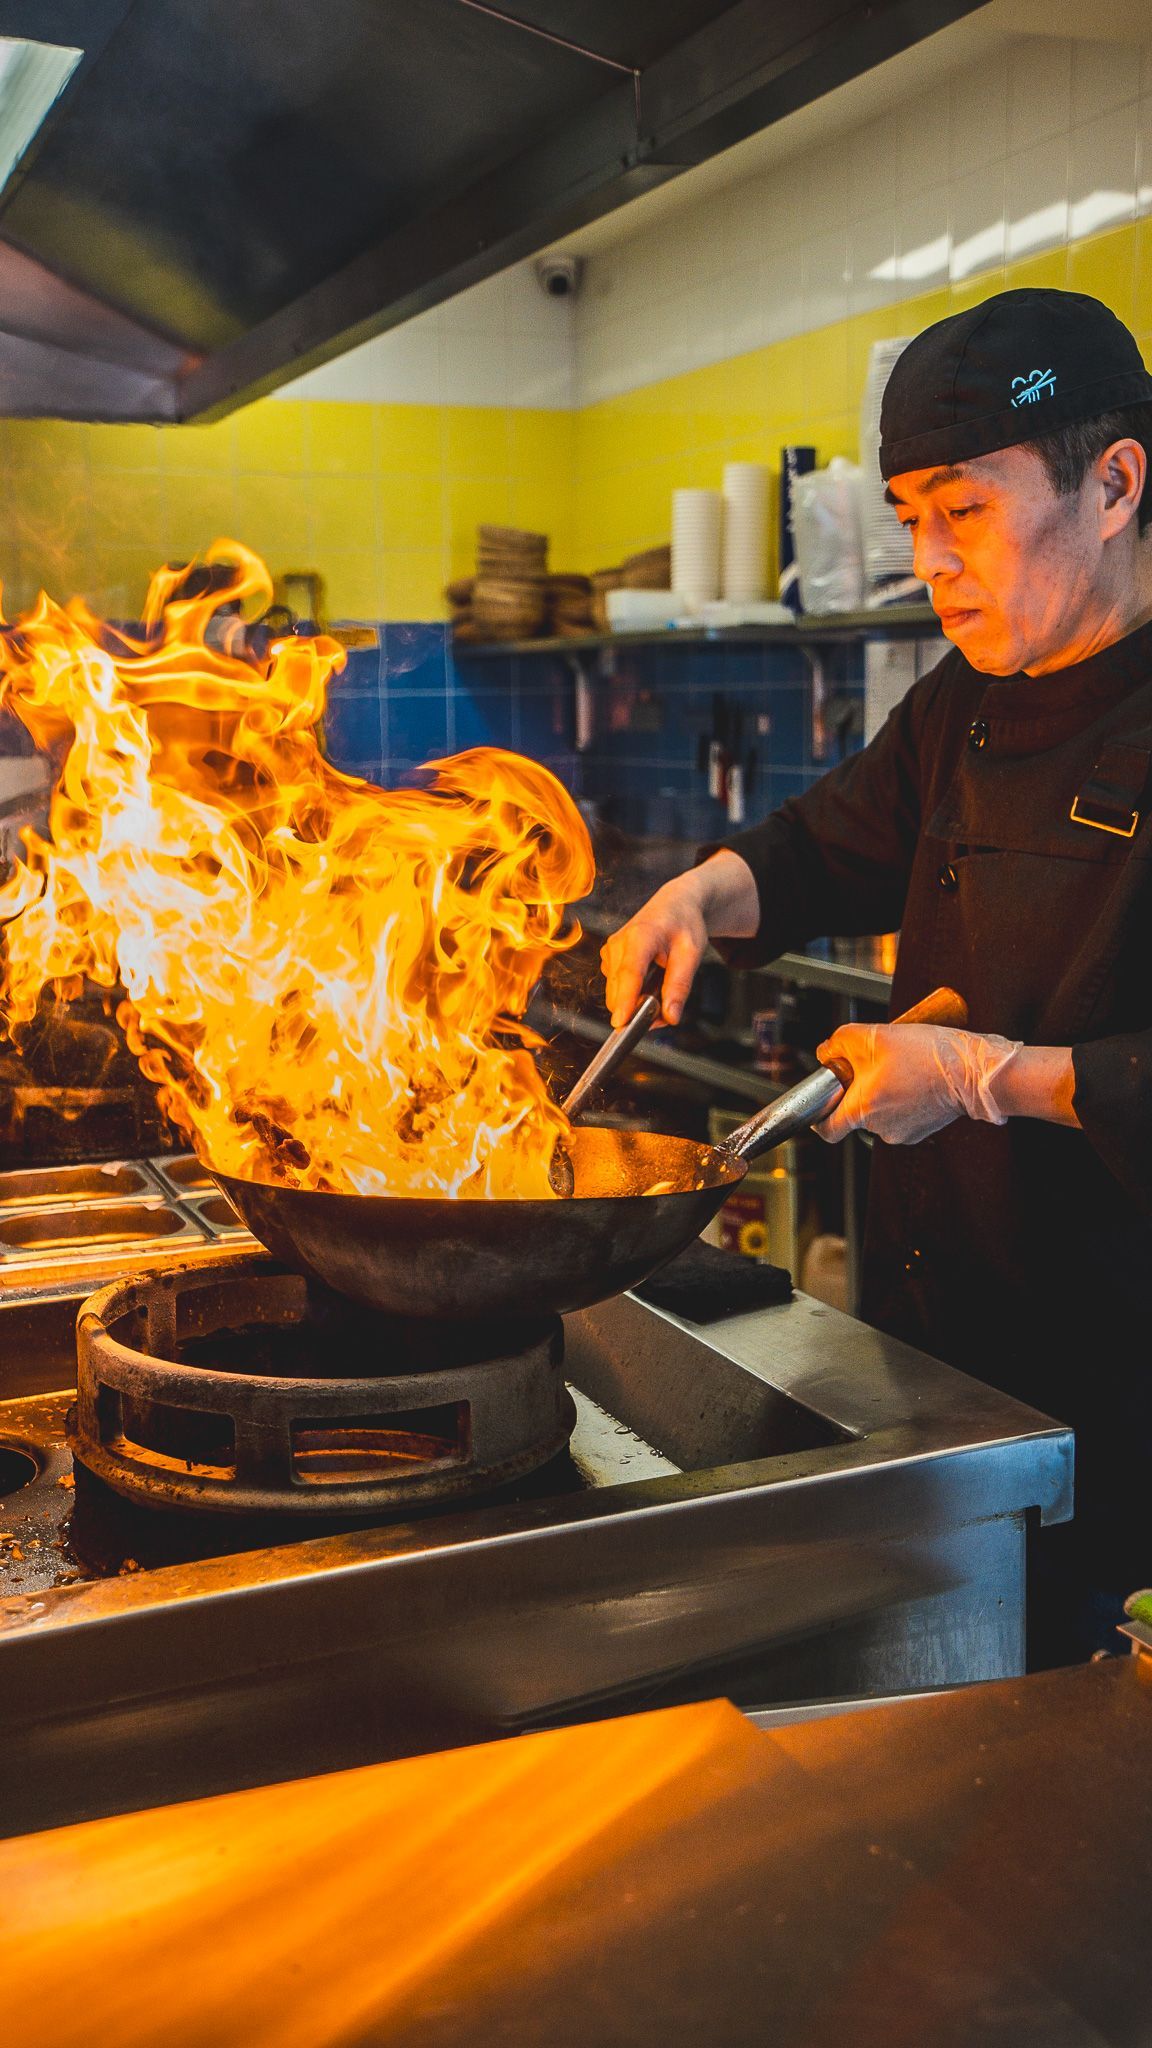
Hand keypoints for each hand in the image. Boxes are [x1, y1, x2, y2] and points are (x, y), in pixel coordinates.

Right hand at [600, 850, 758, 1027]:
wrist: (674, 904)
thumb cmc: (684, 924)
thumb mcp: (692, 953)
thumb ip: (680, 986)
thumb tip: (670, 1017)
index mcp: (640, 936)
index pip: (629, 973)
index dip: (625, 1000)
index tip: (622, 1023)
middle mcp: (618, 943)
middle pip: (619, 990)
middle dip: (639, 1009)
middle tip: (668, 1010)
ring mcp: (610, 951)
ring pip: (616, 993)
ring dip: (636, 1002)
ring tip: (662, 988)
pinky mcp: (608, 959)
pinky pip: (616, 988)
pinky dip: (632, 994)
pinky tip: (650, 982)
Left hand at [813, 1022, 1022, 1144]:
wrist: (972, 1071)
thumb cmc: (928, 1055)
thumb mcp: (876, 1036)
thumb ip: (840, 1042)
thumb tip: (826, 1052)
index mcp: (863, 1109)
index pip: (826, 1129)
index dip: (818, 1113)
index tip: (822, 1098)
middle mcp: (880, 1128)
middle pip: (854, 1112)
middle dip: (859, 1088)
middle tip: (875, 1064)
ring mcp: (902, 1132)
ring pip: (878, 1111)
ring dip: (883, 1091)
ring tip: (901, 1068)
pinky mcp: (920, 1130)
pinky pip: (900, 1114)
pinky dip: (902, 1098)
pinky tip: (915, 1079)